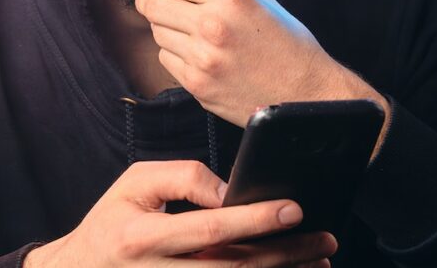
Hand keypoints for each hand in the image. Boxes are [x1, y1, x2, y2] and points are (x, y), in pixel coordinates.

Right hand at [24, 160, 336, 266]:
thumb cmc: (111, 223)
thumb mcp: (135, 183)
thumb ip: (185, 177)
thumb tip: (231, 192)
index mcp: (143, 236)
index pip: (210, 228)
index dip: (256, 219)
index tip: (294, 209)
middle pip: (234, 267)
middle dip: (286, 254)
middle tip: (325, 239)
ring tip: (319, 263)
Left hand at [130, 0, 389, 128]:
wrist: (302, 94)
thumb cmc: (286, 41)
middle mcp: (211, 25)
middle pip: (149, 3)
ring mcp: (202, 58)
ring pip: (156, 31)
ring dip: (165, 27)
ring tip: (187, 27)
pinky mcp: (197, 85)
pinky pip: (166, 59)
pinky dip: (174, 53)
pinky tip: (196, 51)